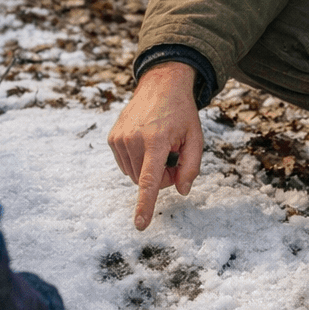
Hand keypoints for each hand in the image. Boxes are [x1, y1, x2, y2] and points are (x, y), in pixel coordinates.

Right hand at [107, 62, 202, 229]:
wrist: (161, 85)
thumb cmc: (181, 113)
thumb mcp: (196, 137)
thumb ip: (191, 167)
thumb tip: (181, 191)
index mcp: (156, 140)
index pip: (149, 180)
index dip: (145, 204)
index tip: (140, 224)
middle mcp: (134, 139)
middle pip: (146, 181)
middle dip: (161, 177)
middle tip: (172, 156)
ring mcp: (120, 138)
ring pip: (134, 176)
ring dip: (148, 170)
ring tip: (159, 147)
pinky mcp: (112, 138)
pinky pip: (126, 165)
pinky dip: (138, 162)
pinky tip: (146, 144)